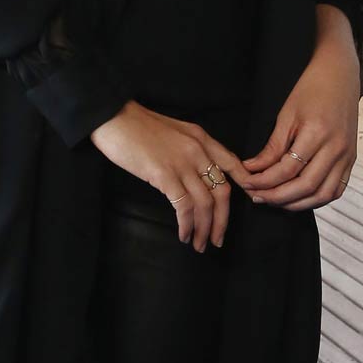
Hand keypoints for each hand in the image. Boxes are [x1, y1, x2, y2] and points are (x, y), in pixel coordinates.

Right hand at [88, 101, 246, 251]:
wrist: (113, 117)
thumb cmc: (137, 126)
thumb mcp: (173, 132)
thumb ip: (189, 150)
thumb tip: (195, 176)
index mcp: (201, 138)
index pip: (232, 164)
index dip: (244, 185)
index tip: (249, 202)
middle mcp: (198, 151)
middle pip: (222, 192)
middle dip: (222, 220)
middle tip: (217, 239)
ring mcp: (182, 163)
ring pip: (205, 204)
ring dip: (204, 229)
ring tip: (199, 244)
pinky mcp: (164, 175)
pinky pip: (184, 206)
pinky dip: (187, 225)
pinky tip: (183, 234)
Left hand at [239, 10, 360, 210]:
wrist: (340, 75)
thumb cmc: (311, 89)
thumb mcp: (286, 114)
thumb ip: (272, 146)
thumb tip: (252, 169)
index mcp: (318, 133)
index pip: (287, 169)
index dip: (263, 181)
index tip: (246, 183)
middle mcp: (336, 148)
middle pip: (305, 186)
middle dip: (276, 197)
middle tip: (256, 197)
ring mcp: (347, 156)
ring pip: (322, 194)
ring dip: (297, 203)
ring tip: (274, 201)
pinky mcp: (351, 160)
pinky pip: (336, 190)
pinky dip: (317, 199)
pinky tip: (299, 198)